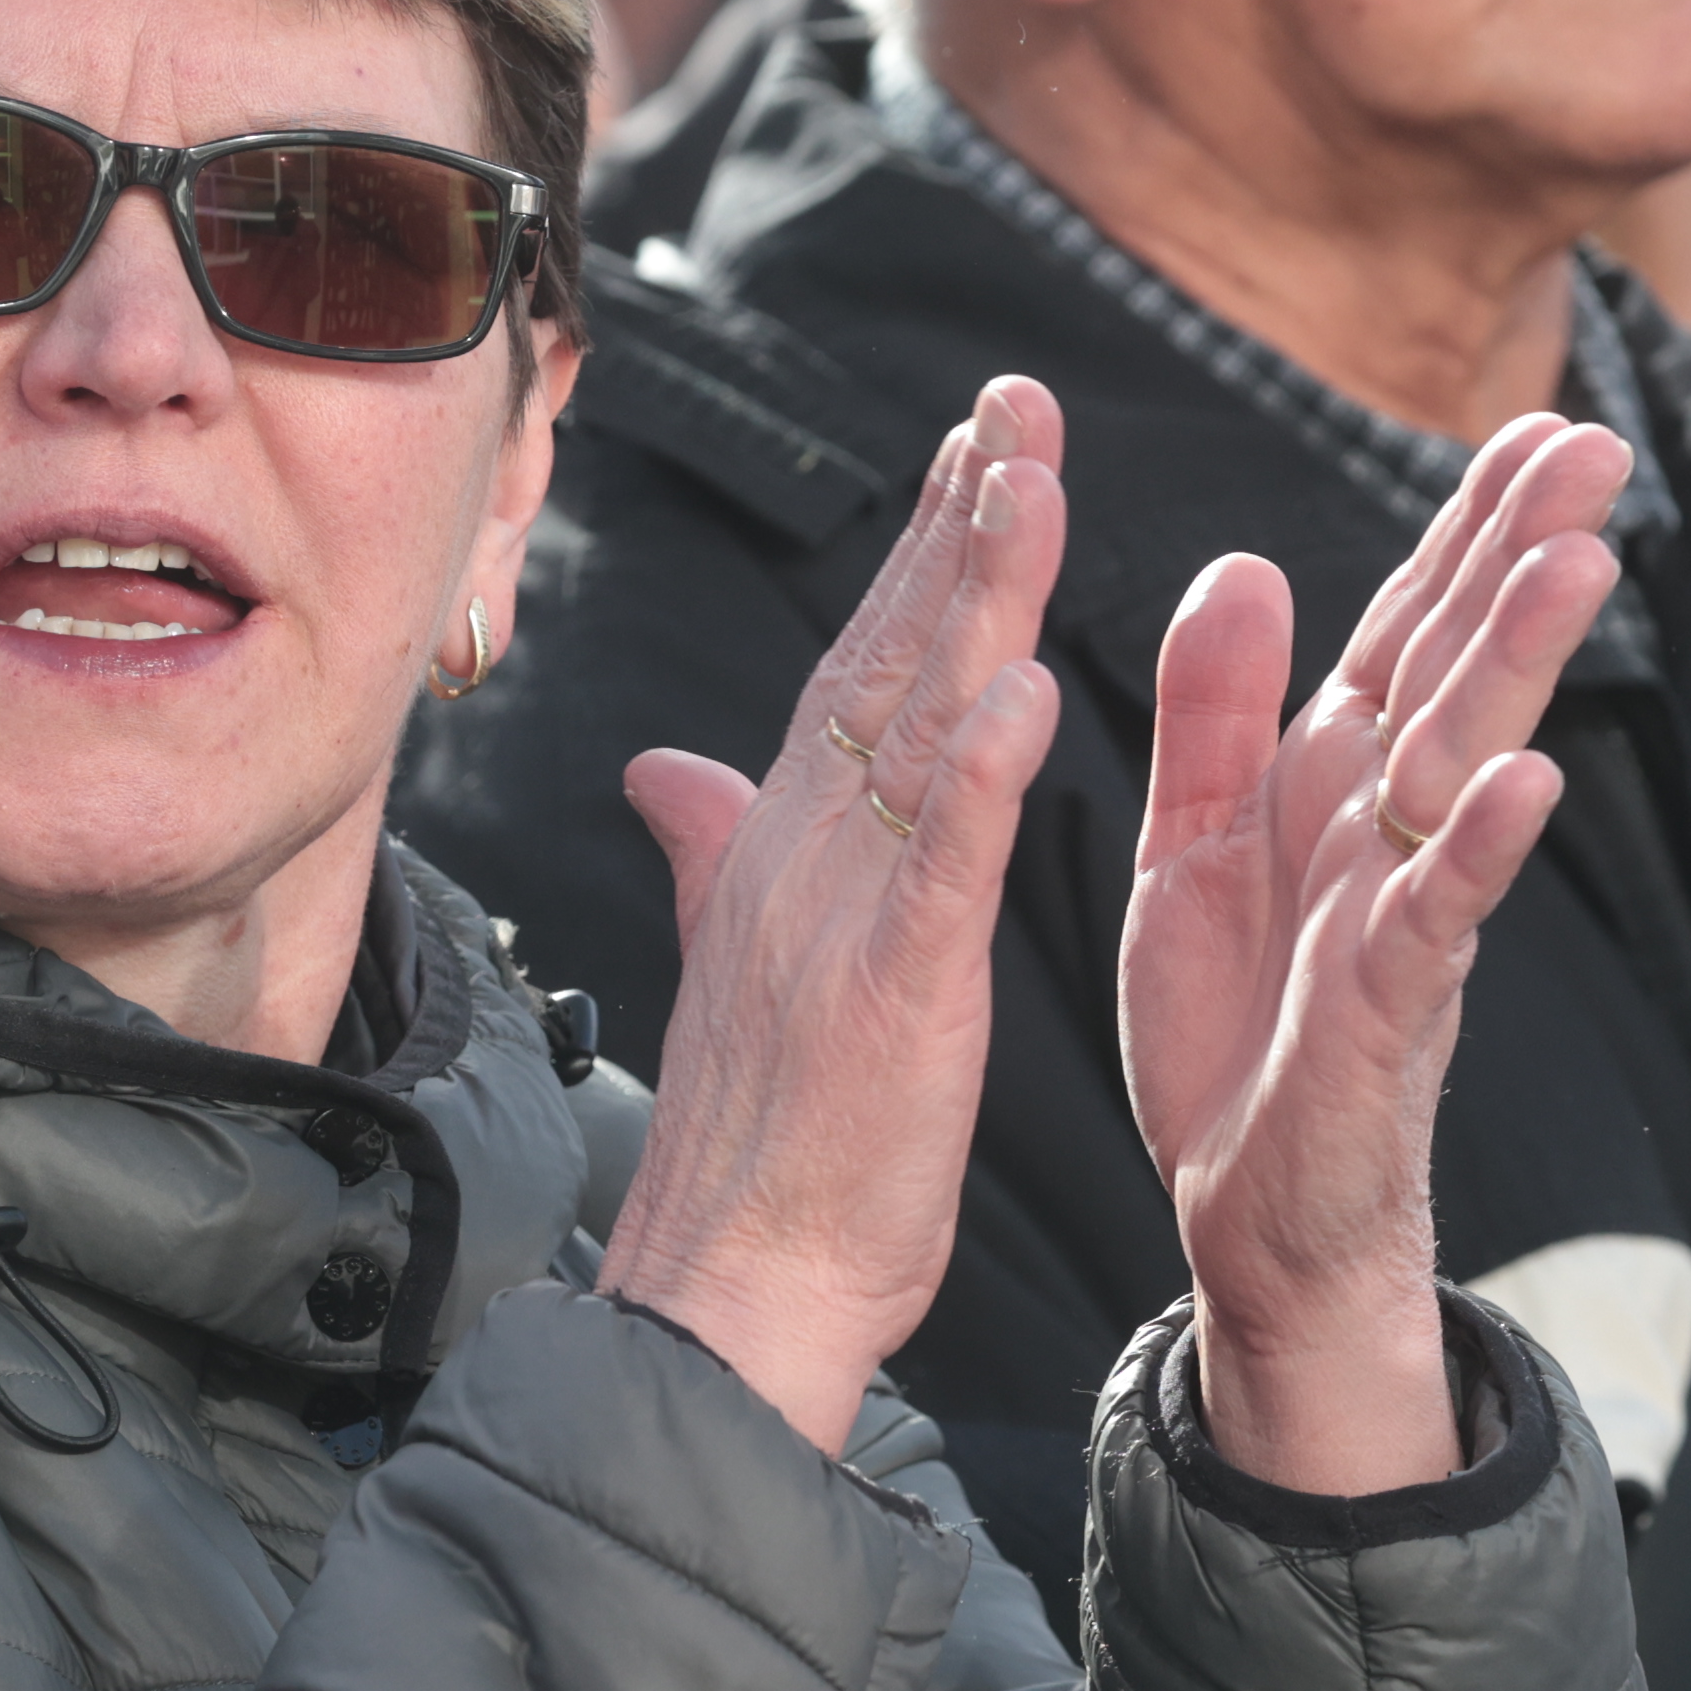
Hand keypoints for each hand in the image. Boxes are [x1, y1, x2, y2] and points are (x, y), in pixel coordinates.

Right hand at [607, 378, 1071, 1454]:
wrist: (727, 1288)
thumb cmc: (754, 1148)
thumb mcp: (734, 964)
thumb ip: (706, 848)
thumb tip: (660, 768)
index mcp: (786, 846)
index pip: (862, 664)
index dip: (923, 549)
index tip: (980, 443)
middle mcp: (806, 854)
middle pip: (890, 655)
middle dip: (958, 520)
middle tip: (1019, 401)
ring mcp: (844, 916)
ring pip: (919, 726)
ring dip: (975, 599)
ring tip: (1030, 482)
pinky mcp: (893, 994)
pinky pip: (942, 868)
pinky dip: (980, 776)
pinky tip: (1024, 693)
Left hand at [1123, 414, 1625, 1495]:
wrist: (1242, 1216)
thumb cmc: (1235, 1035)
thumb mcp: (1192, 848)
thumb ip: (1215, 714)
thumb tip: (1247, 563)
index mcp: (1333, 782)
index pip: (1408, 629)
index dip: (1465, 529)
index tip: (1535, 422)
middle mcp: (1383, 832)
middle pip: (1457, 670)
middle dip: (1519, 557)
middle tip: (1595, 443)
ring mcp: (1395, 915)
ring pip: (1464, 768)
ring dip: (1519, 668)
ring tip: (1580, 565)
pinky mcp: (1380, 1013)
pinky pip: (1436, 918)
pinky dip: (1481, 851)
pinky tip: (1527, 781)